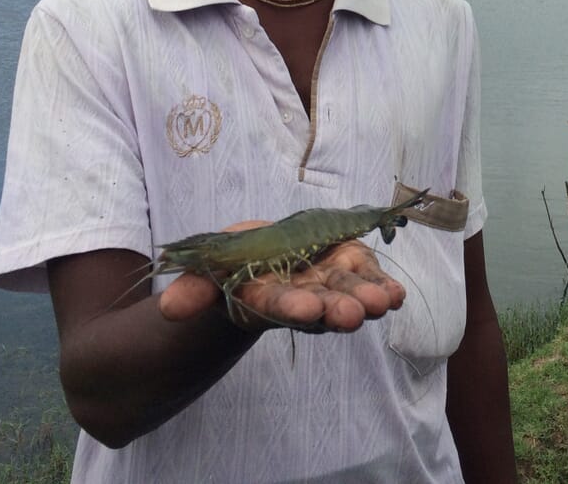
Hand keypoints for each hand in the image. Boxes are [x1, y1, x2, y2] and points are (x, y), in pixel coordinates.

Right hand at [157, 225, 406, 332]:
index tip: (306, 309)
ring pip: (350, 293)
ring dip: (368, 298)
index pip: (278, 305)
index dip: (292, 307)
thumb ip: (194, 290)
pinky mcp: (350, 266)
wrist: (265, 252)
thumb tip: (169, 309)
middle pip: (322, 305)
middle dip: (338, 310)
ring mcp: (329, 285)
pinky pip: (369, 278)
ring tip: (384, 302)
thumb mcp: (210, 268)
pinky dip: (384, 286)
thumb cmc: (233, 262)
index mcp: (265, 299)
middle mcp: (302, 298)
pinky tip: (397, 294)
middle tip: (354, 315)